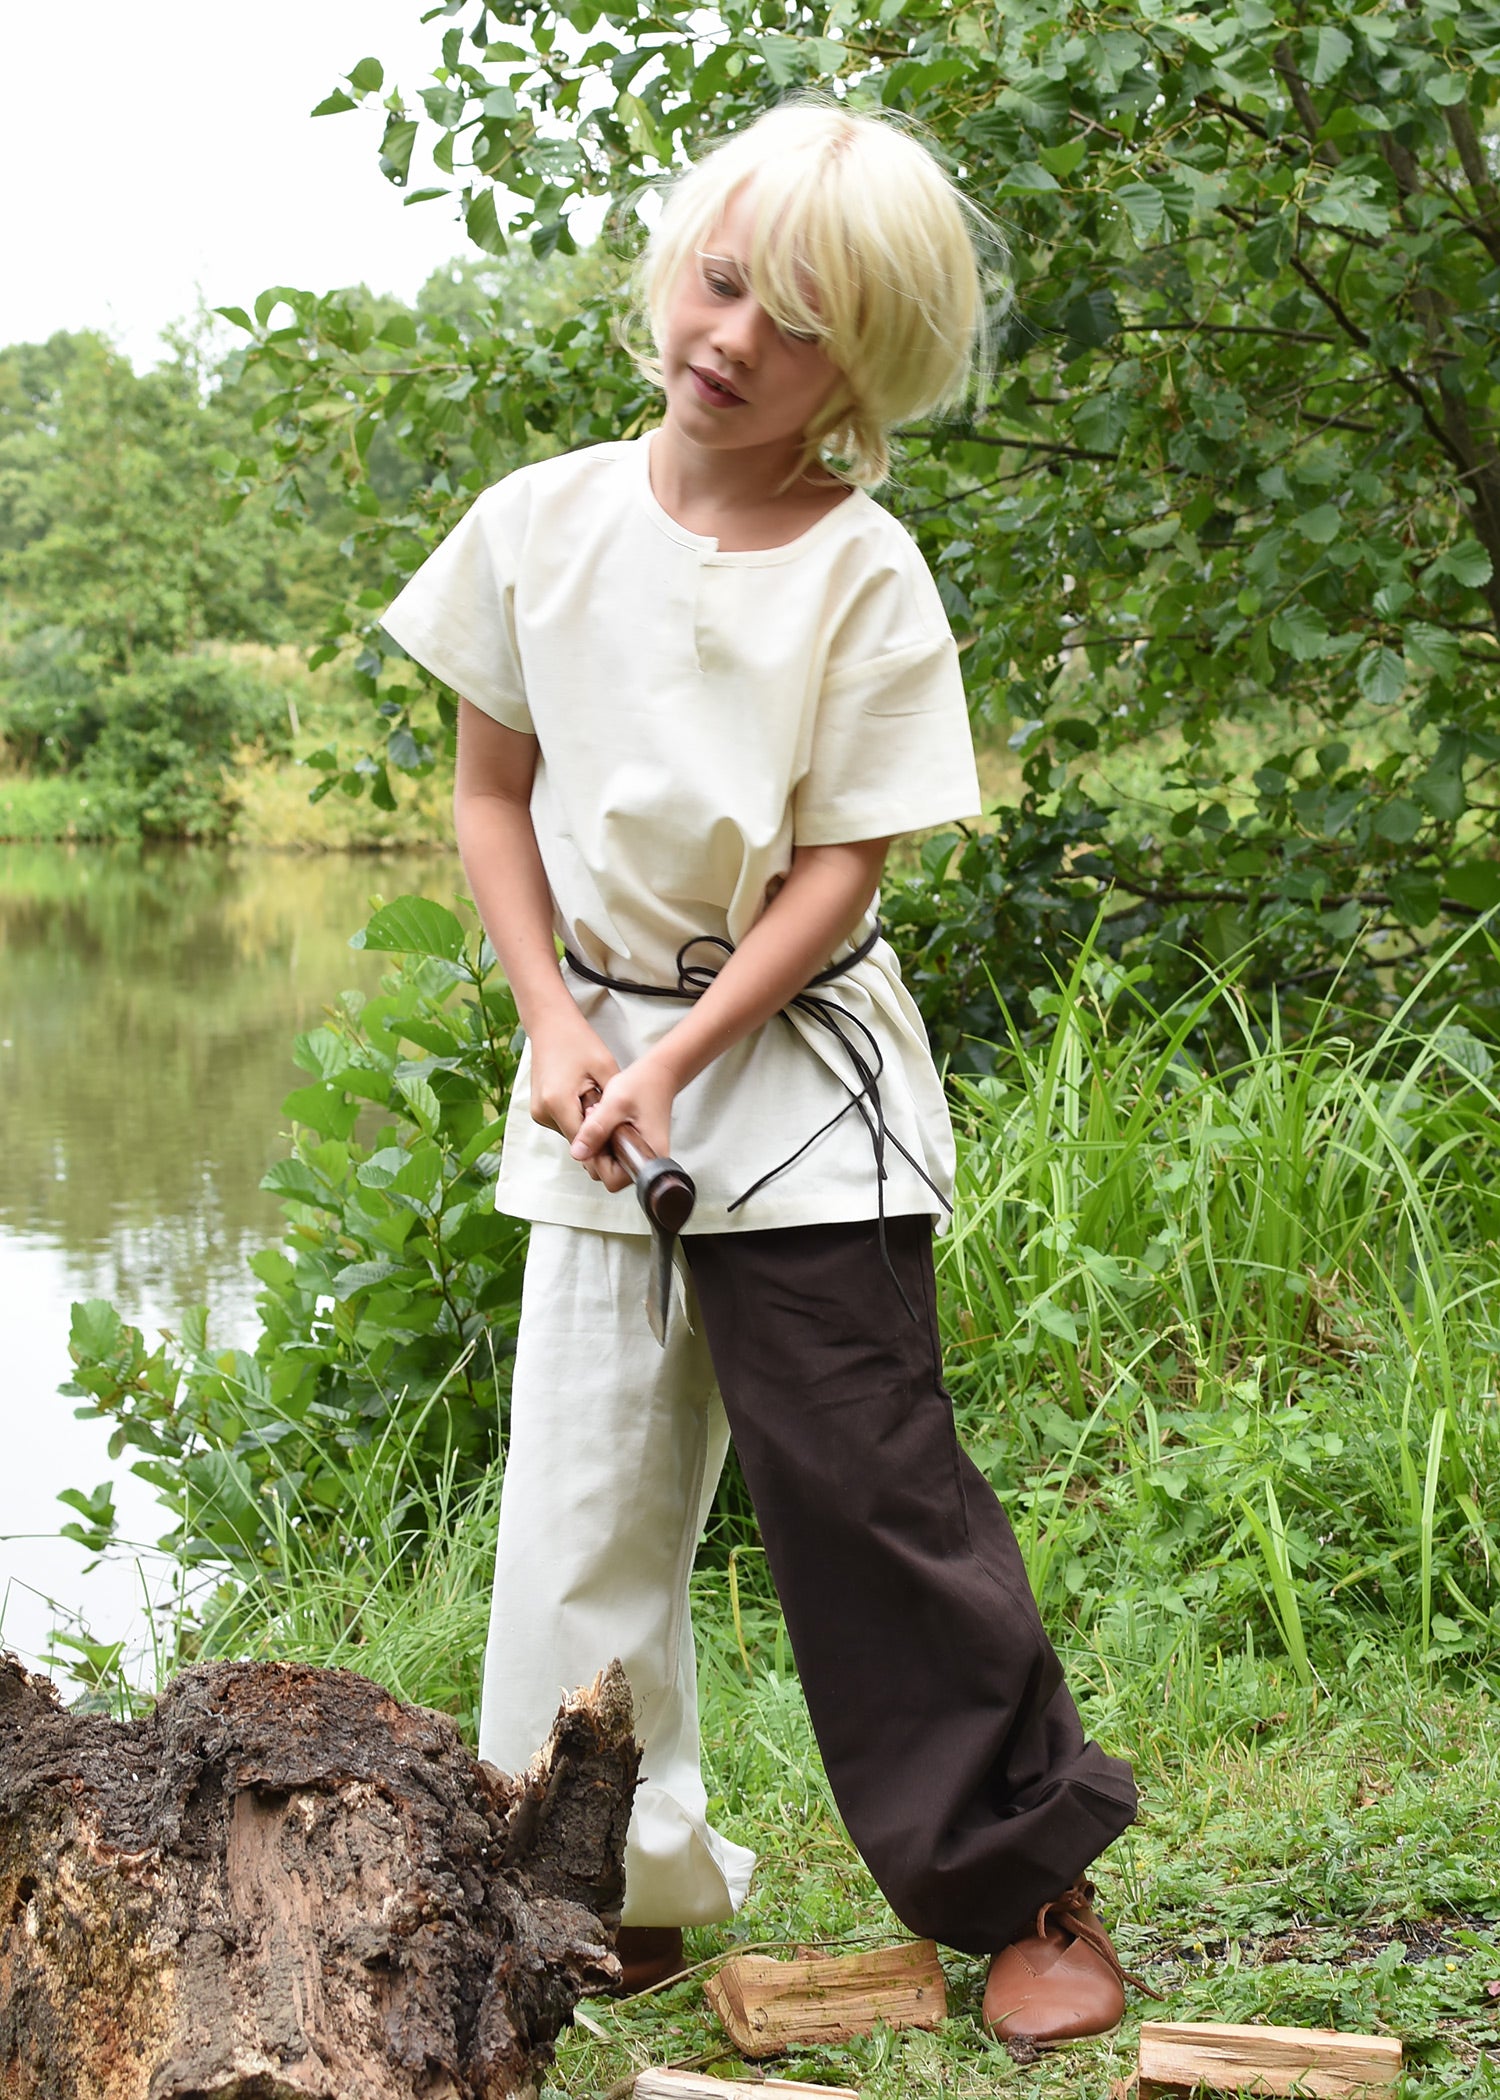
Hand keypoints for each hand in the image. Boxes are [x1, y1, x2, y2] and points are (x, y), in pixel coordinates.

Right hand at [527, 1014, 629, 1189]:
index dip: (605, 1146)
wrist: (550, 1024)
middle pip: (577, 1140)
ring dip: (587, 1126)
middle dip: (598, 1136)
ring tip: (601, 1105)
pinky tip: (588, 1102)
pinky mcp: (539, 1110)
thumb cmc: (578, 1042)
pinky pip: (564, 1123)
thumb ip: (610, 1106)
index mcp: (558, 1103)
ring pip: (571, 1133)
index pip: (584, 1143)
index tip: (623, 1144)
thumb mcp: (606, 1069)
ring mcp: (538, 1112)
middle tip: (618, 1124)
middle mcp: (543, 1112)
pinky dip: (577, 1118)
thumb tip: (620, 1132)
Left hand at [571, 1055, 679, 1190]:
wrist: (659, 1074)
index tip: (596, 1135)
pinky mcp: (638, 1148)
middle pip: (611, 1175)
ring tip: (603, 1120)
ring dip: (600, 1145)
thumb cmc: (643, 1085)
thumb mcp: (614, 1104)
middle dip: (597, 1152)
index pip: (614, 1180)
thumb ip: (595, 1130)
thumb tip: (578, 1153)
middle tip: (597, 1124)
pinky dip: (606, 1141)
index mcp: (649, 1155)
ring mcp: (644, 1156)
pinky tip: (608, 1122)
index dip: (598, 1160)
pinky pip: (616, 1155)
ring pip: (611, 1165)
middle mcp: (649, 1161)